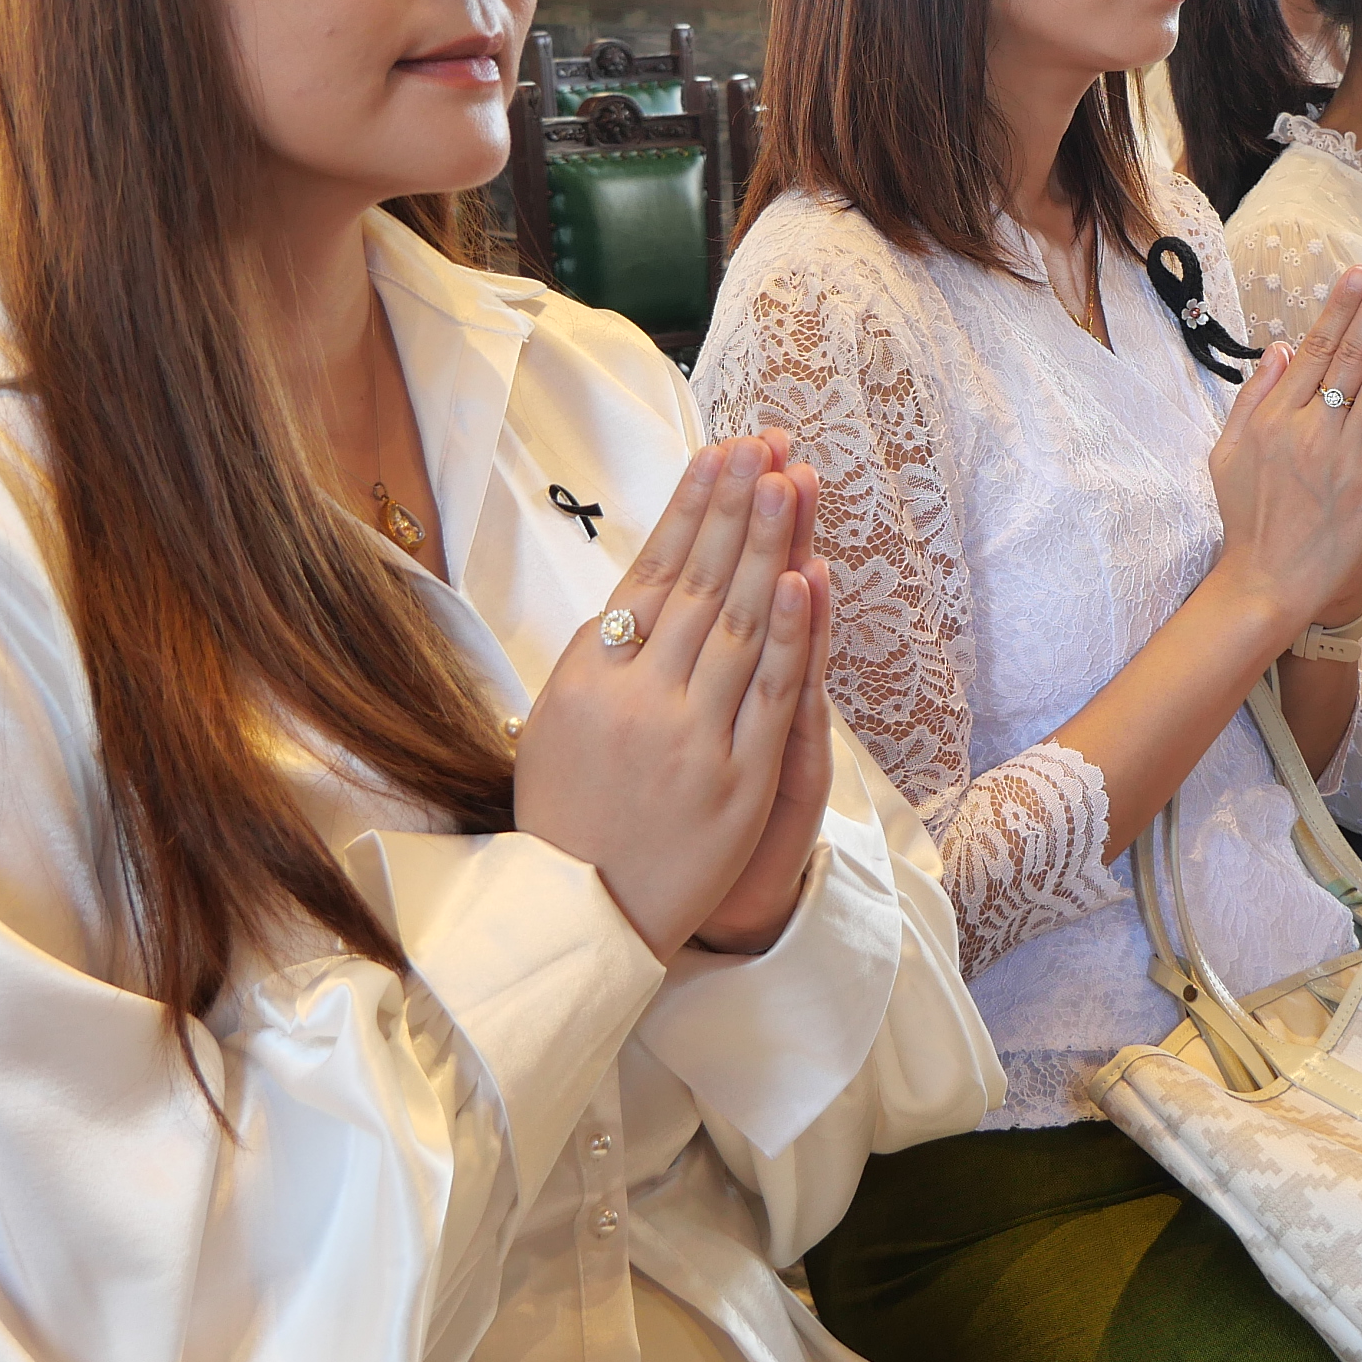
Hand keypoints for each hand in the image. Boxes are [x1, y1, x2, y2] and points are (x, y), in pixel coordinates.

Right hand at [515, 430, 826, 961]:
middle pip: (700, 583)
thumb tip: (634, 593)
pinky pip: (770, 696)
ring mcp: (690, 736)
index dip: (690, 509)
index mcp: (588, 675)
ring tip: (789, 482)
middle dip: (735, 507)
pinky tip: (807, 579)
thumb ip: (597, 660)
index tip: (719, 452)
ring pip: (740, 625)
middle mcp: (637, 696)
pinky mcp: (736, 781)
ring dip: (767, 548)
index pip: (651, 571)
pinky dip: (792, 636)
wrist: (575, 917)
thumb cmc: (563, 816)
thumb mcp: (555, 724)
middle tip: (765, 443)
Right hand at [1210, 259, 1361, 636]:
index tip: (1360, 273)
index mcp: (1274, 421)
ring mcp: (1346, 461)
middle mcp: (1310, 434)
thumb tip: (1282, 348)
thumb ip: (1254, 397)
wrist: (1269, 584)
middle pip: (1349, 358)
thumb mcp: (1228, 453)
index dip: (1340, 309)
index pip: (1314, 351)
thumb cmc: (1248, 519)